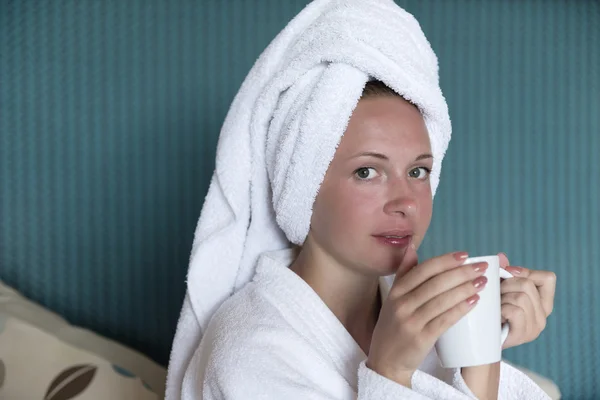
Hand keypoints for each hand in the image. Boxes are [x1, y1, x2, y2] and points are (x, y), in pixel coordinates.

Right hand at [366, 248, 488, 386]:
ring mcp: (410, 321)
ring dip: (465, 289)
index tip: (465, 255)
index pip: (423, 269)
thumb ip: (404, 273)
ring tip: (482, 282)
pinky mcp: (421, 338)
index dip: (446, 261)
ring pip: (442, 300)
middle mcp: (401, 304)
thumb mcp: (392, 298)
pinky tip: (474, 301)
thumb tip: (412, 247)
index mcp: (396, 291)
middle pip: (436, 283)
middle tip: (481, 267)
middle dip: (461, 273)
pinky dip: (461, 309)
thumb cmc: (394, 326)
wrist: (386, 360)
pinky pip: (445, 320)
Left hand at [498, 253, 555, 348]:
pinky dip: (501, 310)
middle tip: (495, 295)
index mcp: (543, 302)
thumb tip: (501, 256)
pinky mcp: (523, 335)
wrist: (483, 339)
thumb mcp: (500, 290)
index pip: (548, 278)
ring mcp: (535, 326)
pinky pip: (514, 311)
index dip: (526, 272)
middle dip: (505, 285)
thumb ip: (504, 273)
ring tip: (495, 307)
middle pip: (527, 284)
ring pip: (520, 297)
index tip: (508, 274)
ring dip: (501, 298)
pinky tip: (496, 316)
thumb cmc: (492, 311)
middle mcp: (543, 315)